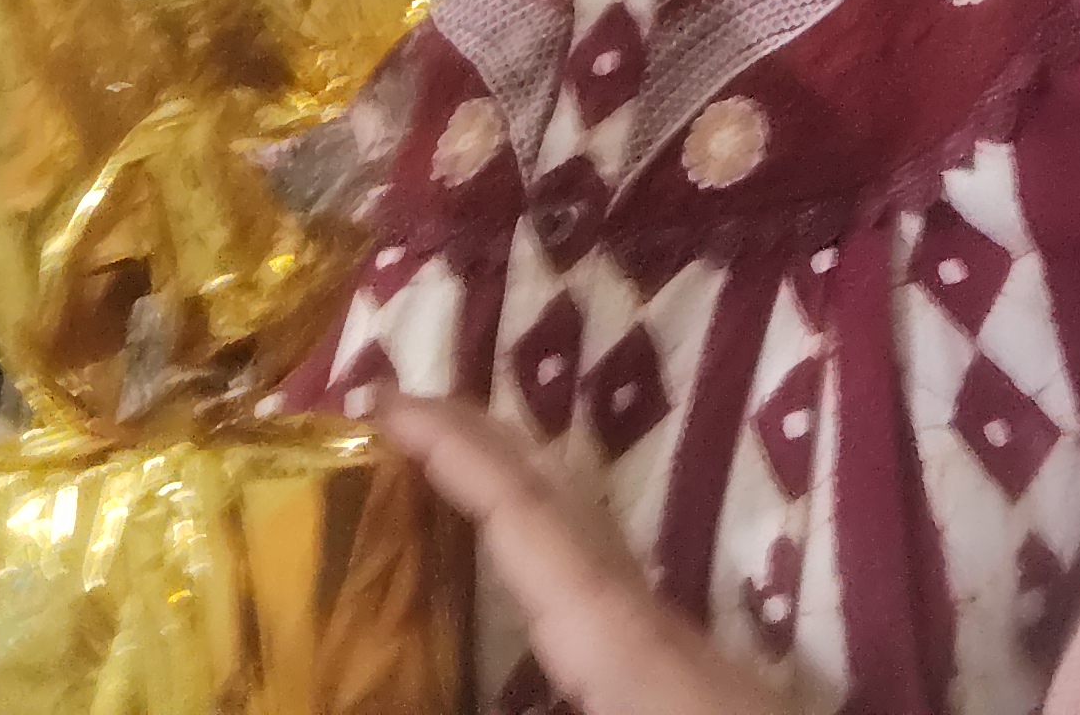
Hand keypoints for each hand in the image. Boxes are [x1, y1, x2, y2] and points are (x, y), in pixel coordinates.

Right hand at [380, 394, 796, 714]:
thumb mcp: (615, 692)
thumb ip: (504, 696)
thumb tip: (398, 688)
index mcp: (623, 646)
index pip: (525, 517)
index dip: (452, 449)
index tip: (382, 395)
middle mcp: (654, 628)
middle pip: (559, 507)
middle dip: (479, 447)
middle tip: (391, 414)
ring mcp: (683, 657)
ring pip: (589, 548)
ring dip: (517, 501)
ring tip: (438, 483)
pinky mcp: (696, 689)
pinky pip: (605, 597)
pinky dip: (552, 565)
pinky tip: (529, 601)